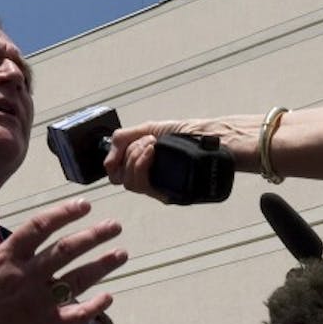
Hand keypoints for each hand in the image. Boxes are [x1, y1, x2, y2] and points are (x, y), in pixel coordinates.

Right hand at [0, 194, 126, 323]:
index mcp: (7, 256)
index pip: (40, 227)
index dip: (63, 213)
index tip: (84, 205)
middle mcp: (26, 276)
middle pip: (66, 250)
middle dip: (93, 236)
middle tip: (114, 226)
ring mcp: (38, 302)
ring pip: (76, 280)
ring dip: (102, 266)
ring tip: (121, 254)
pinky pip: (75, 315)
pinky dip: (94, 307)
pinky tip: (108, 297)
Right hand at [103, 116, 258, 202]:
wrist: (213, 139)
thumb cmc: (189, 134)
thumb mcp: (153, 128)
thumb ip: (127, 137)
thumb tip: (108, 152)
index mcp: (145, 167)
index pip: (118, 174)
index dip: (114, 160)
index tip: (123, 144)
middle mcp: (151, 181)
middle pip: (122, 179)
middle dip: (130, 154)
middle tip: (149, 139)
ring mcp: (160, 189)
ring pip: (131, 183)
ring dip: (135, 157)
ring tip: (152, 143)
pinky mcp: (169, 195)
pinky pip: (145, 187)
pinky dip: (143, 164)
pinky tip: (154, 149)